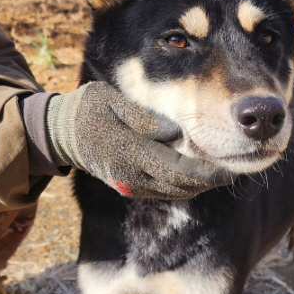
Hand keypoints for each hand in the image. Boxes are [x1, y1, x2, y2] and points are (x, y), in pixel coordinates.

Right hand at [46, 82, 233, 199]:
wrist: (61, 134)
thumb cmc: (88, 109)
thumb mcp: (111, 101)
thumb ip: (143, 118)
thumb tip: (176, 132)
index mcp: (131, 153)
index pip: (178, 169)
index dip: (206, 172)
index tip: (228, 166)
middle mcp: (133, 176)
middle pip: (180, 186)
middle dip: (208, 181)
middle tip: (232, 172)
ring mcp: (130, 185)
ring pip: (173, 192)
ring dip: (198, 186)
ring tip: (219, 174)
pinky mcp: (129, 187)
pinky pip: (163, 191)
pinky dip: (183, 187)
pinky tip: (197, 176)